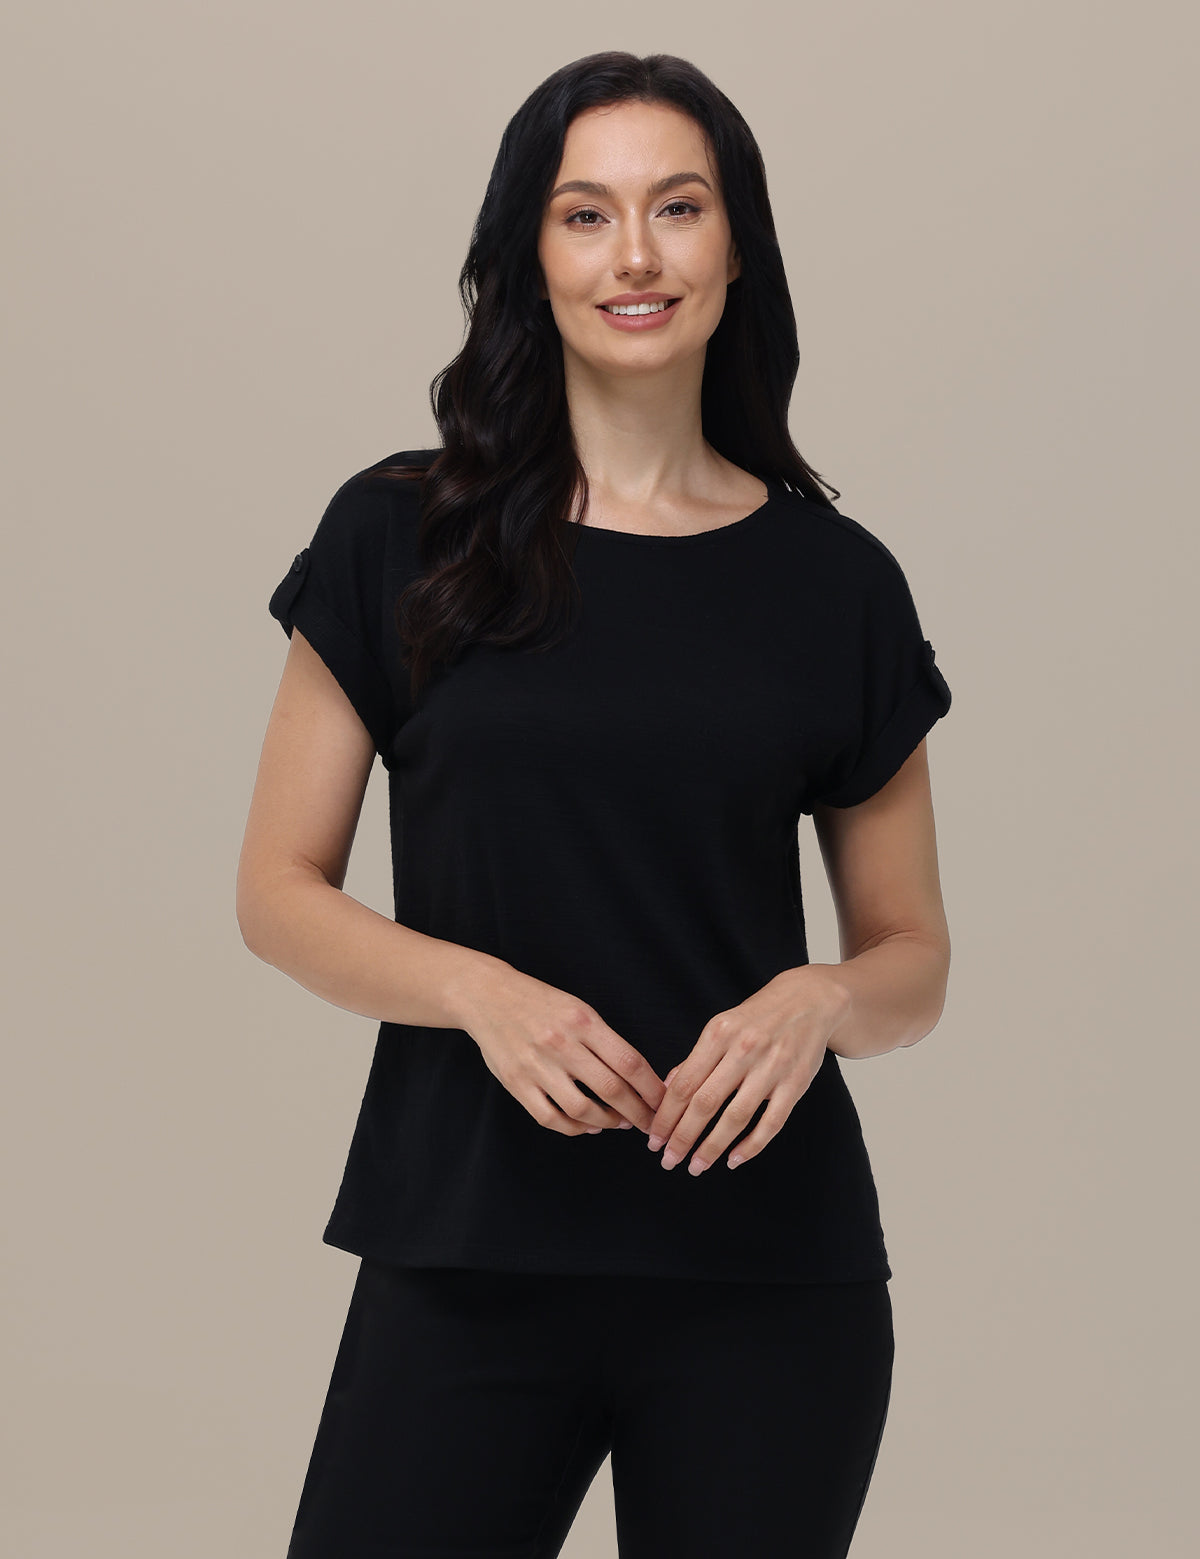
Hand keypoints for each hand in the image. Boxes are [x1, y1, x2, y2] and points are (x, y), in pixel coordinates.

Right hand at [461, 964, 667, 1136]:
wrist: (487, 996)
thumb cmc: (540, 1003)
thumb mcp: (578, 1009)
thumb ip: (604, 1041)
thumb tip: (637, 1078)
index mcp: (583, 1021)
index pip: (629, 1061)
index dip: (652, 1088)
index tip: (664, 1103)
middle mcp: (561, 1043)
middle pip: (611, 1089)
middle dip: (637, 1113)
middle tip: (650, 1125)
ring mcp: (536, 1065)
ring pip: (582, 1109)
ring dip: (607, 1123)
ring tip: (618, 1124)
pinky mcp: (516, 1083)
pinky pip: (550, 1118)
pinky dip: (574, 1128)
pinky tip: (586, 1126)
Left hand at [644, 966, 850, 1173]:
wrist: (809, 1000)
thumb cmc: (757, 1018)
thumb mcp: (721, 1027)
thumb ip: (695, 1060)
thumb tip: (665, 1091)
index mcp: (718, 1034)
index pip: (684, 1084)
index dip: (665, 1116)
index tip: (654, 1139)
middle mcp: (743, 1049)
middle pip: (705, 1102)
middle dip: (682, 1137)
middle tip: (669, 1160)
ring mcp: (772, 1067)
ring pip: (736, 1117)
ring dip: (712, 1147)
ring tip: (696, 1166)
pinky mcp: (796, 1083)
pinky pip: (771, 1123)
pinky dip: (751, 1146)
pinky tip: (733, 1160)